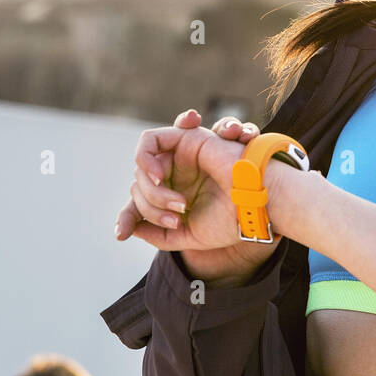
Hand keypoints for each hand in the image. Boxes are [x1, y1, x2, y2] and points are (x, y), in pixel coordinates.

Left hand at [115, 109, 273, 282]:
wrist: (254, 206)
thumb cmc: (230, 220)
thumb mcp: (186, 235)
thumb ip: (158, 235)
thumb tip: (130, 230)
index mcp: (180, 196)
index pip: (141, 201)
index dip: (127, 217)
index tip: (120, 233)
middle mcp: (179, 176)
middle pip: (140, 185)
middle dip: (149, 206)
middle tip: (176, 217)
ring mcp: (182, 158)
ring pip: (143, 166)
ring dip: (150, 188)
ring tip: (177, 203)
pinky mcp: (187, 139)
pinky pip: (149, 141)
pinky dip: (145, 158)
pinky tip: (158, 177)